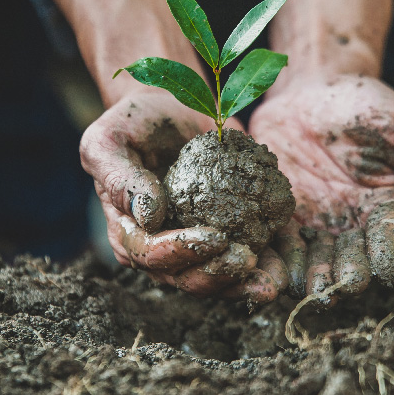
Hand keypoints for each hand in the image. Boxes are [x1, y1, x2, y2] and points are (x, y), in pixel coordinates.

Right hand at [80, 91, 286, 305]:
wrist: (168, 110)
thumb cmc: (132, 125)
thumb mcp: (108, 143)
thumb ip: (120, 179)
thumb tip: (148, 216)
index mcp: (130, 232)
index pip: (151, 255)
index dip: (180, 252)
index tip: (214, 237)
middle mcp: (163, 246)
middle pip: (187, 276)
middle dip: (218, 275)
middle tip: (247, 261)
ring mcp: (196, 242)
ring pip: (218, 276)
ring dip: (245, 284)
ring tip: (271, 282)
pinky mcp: (227, 229)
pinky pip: (245, 253)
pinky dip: (266, 262)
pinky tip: (285, 265)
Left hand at [250, 74, 393, 304]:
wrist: (311, 88)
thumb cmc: (366, 105)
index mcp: (386, 207)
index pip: (389, 237)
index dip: (388, 254)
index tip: (385, 270)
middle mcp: (350, 224)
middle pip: (350, 257)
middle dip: (345, 275)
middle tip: (339, 289)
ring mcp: (314, 221)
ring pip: (313, 258)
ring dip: (309, 277)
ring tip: (304, 289)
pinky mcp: (281, 214)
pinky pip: (278, 241)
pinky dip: (275, 259)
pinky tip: (268, 273)